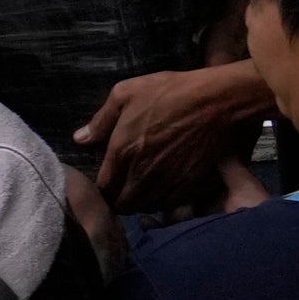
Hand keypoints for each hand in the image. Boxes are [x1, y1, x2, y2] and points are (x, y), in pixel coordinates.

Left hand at [75, 60, 267, 210]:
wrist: (218, 102)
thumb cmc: (171, 92)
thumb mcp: (126, 94)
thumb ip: (101, 120)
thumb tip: (80, 139)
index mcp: (121, 153)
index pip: (103, 188)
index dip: (104, 189)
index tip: (109, 182)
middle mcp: (142, 175)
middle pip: (123, 205)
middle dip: (121, 199)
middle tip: (126, 188)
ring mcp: (168, 183)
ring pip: (147, 208)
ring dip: (143, 202)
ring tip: (146, 188)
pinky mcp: (191, 187)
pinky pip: (171, 205)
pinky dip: (166, 201)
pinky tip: (168, 187)